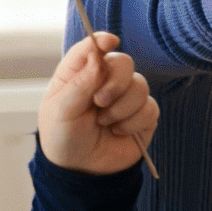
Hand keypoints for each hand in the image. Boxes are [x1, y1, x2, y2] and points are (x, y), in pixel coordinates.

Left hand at [39, 32, 159, 173]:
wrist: (81, 169)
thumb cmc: (64, 136)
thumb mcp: (62, 111)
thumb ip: (80, 83)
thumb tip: (97, 57)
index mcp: (80, 73)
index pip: (93, 48)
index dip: (102, 41)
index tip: (109, 41)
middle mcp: (105, 80)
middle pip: (123, 62)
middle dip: (114, 83)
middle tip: (99, 102)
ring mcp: (126, 97)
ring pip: (139, 85)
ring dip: (121, 108)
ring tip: (105, 123)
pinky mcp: (142, 115)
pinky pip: (149, 108)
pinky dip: (132, 122)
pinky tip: (118, 131)